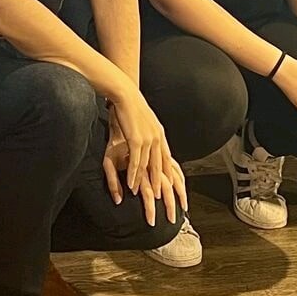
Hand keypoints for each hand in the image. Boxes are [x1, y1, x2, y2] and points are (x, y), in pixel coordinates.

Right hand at [104, 89, 186, 228]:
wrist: (125, 94)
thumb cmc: (131, 107)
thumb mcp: (144, 122)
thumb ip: (148, 133)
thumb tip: (148, 141)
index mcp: (160, 135)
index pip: (167, 160)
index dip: (169, 176)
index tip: (171, 190)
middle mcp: (158, 139)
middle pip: (162, 168)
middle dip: (163, 186)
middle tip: (164, 201)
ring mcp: (149, 140)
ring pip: (149, 168)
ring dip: (146, 185)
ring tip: (145, 199)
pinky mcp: (137, 140)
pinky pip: (137, 163)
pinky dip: (134, 177)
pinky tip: (132, 186)